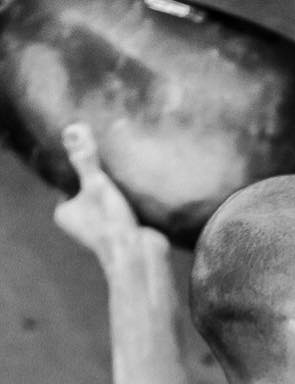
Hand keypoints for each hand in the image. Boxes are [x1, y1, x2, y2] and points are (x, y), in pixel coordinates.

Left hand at [53, 123, 147, 263]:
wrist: (140, 255)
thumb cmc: (110, 222)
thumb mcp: (95, 183)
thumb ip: (84, 158)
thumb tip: (73, 128)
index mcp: (65, 213)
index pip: (67, 184)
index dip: (77, 169)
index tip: (90, 153)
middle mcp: (81, 223)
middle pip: (88, 192)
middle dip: (99, 179)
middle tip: (110, 156)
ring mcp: (104, 229)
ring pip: (108, 201)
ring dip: (117, 190)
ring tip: (127, 168)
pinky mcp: (126, 231)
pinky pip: (125, 210)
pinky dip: (131, 201)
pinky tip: (140, 187)